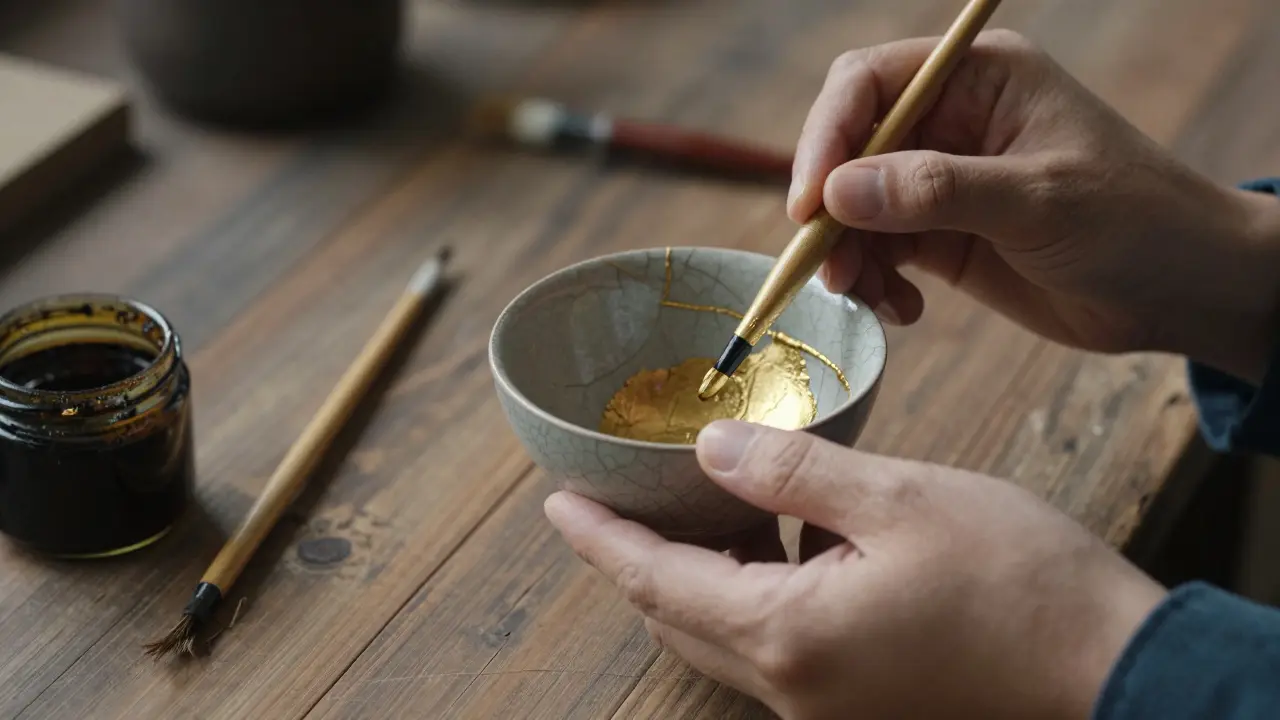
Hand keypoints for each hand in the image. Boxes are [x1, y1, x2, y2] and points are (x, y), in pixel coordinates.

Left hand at [545, 420, 1166, 718]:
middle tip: (614, 496)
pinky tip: (769, 539)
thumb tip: (713, 448)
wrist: (1113, 668)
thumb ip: (794, 472)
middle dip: (636, 556)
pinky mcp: (858, 700)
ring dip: (693, 574)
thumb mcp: (899, 499)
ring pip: (721, 635)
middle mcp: (793, 685)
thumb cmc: (1018, 580)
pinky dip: (747, 592)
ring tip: (688, 504)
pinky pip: (772, 645)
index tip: (558, 503)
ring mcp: (825, 702)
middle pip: (676, 616)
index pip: (656, 582)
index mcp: (788, 633)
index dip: (601, 539)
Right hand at [791, 30, 1279, 382]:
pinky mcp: (942, 235)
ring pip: (854, 209)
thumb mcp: (1038, 200)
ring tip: (870, 299)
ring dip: (848, 257)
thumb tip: (837, 193)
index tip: (810, 205)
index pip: (869, 85)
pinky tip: (903, 312)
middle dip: (829, 210)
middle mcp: (952, 121)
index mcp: (979, 79)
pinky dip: (875, 284)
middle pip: (849, 149)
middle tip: (829, 268)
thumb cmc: (1135, 222)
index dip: (827, 138)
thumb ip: (937, 191)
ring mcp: (942, 181)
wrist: (1182, 291)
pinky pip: (879, 252)